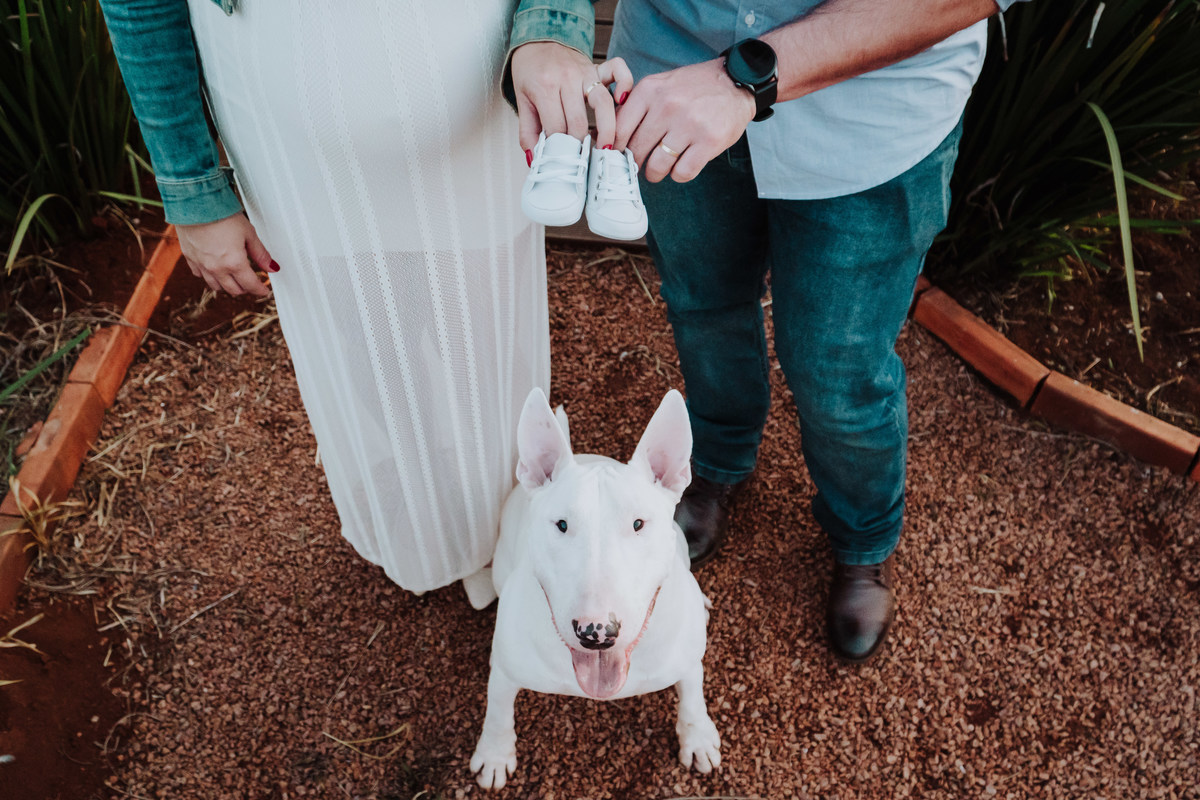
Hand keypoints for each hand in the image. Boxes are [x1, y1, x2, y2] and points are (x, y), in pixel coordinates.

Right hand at [176, 212, 275, 297]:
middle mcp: (217, 268)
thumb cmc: (222, 215)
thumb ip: (260, 253)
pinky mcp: (190, 258)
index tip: (264, 290)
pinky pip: (200, 275)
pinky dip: (209, 276)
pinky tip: (214, 269)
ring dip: (227, 285)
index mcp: (234, 263)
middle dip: (245, 288)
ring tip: (234, 277)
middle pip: (234, 290)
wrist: (194, 204)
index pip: (250, 285)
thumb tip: (272, 267)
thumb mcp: (248, 233)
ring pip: (216, 286)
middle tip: (251, 282)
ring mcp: (202, 265)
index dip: (260, 290)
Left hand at [510, 42, 633, 153]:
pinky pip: (619, 71)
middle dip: (581, 145)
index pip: (556, 127)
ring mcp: (585, 72)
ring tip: (608, 149)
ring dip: (607, 129)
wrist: (539, 37)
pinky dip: (625, 85)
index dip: (560, 148)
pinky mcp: (598, 67)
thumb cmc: (531, 71)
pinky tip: (623, 103)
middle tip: (584, 160)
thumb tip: (536, 160)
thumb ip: (527, 132)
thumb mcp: (522, 101)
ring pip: (602, 103)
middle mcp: (566, 79)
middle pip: (578, 121)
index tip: (564, 161)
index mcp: (544, 88)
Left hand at [614, 59, 755, 182]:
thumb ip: (635, 106)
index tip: (617, 158)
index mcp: (650, 90)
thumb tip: (608, 135)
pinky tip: (681, 166)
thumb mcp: (660, 85)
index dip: (615, 150)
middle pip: (637, 150)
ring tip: (659, 169)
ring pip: (657, 166)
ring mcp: (689, 124)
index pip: (619, 129)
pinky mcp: (709, 141)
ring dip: (655, 173)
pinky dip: (678, 175)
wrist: (736, 81)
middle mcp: (667, 106)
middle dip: (636, 164)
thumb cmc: (693, 87)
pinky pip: (682, 172)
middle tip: (640, 165)